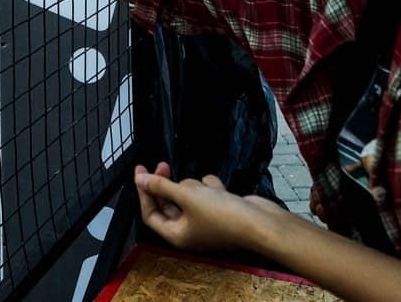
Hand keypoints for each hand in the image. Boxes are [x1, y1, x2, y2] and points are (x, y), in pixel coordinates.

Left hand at [135, 162, 283, 252]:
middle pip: (169, 203)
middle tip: (163, 165)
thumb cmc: (223, 215)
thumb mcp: (187, 197)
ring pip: (189, 195)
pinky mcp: (219, 211)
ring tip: (207, 190)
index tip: (141, 171)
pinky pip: (207, 193)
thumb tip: (140, 180)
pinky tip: (220, 190)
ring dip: (196, 188)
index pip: (150, 213)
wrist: (260, 222)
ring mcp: (205, 221)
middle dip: (169, 186)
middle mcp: (189, 231)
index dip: (144, 192)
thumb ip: (161, 186)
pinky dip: (212, 188)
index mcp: (177, 235)